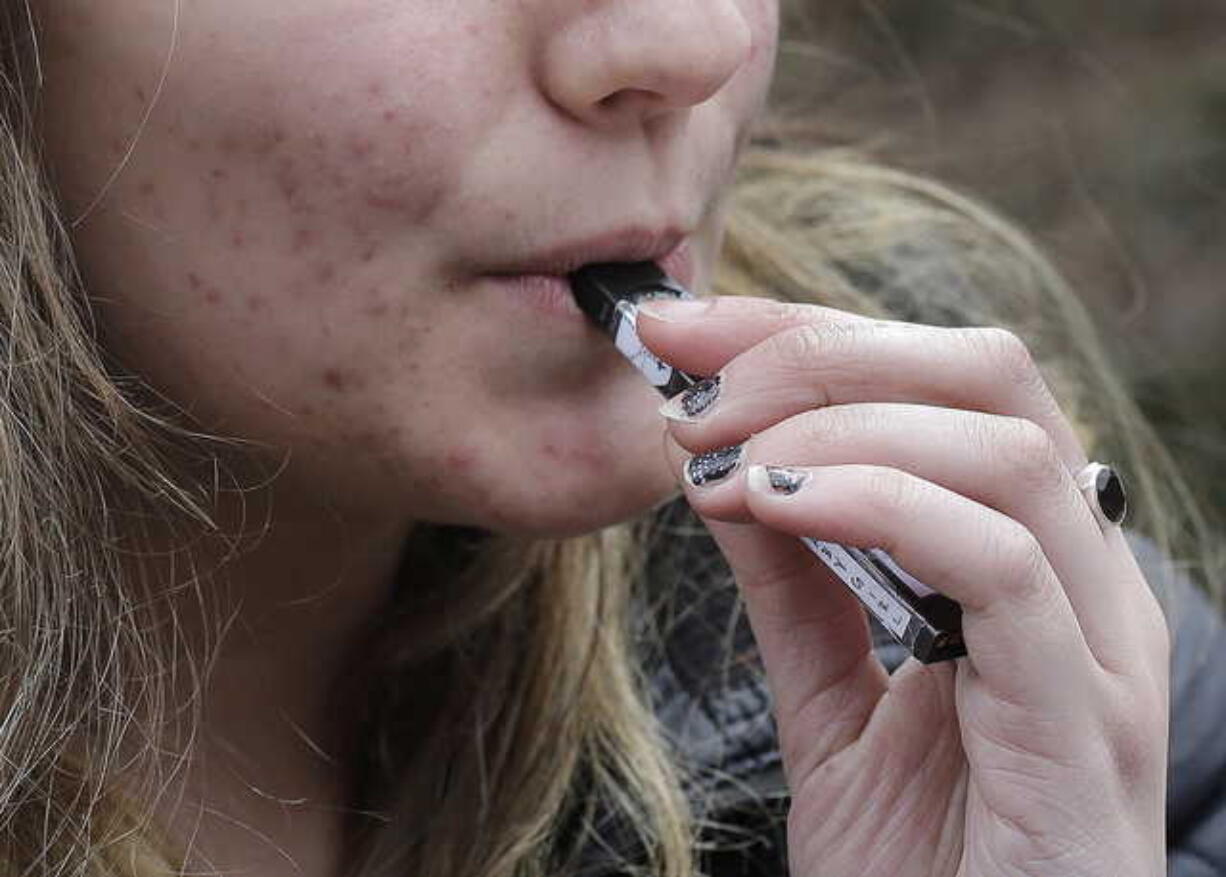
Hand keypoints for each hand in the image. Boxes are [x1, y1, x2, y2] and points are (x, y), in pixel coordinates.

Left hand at [635, 296, 1169, 876]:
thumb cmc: (920, 867)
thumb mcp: (833, 701)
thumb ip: (798, 586)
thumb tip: (730, 468)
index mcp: (1032, 561)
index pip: (939, 382)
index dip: (806, 334)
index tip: (681, 333)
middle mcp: (1084, 582)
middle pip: (988, 375)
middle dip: (822, 351)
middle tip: (696, 391)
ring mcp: (1100, 648)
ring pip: (1002, 447)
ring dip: (838, 422)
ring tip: (722, 459)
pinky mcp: (1088, 721)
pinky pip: (1006, 563)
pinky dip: (881, 504)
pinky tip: (780, 507)